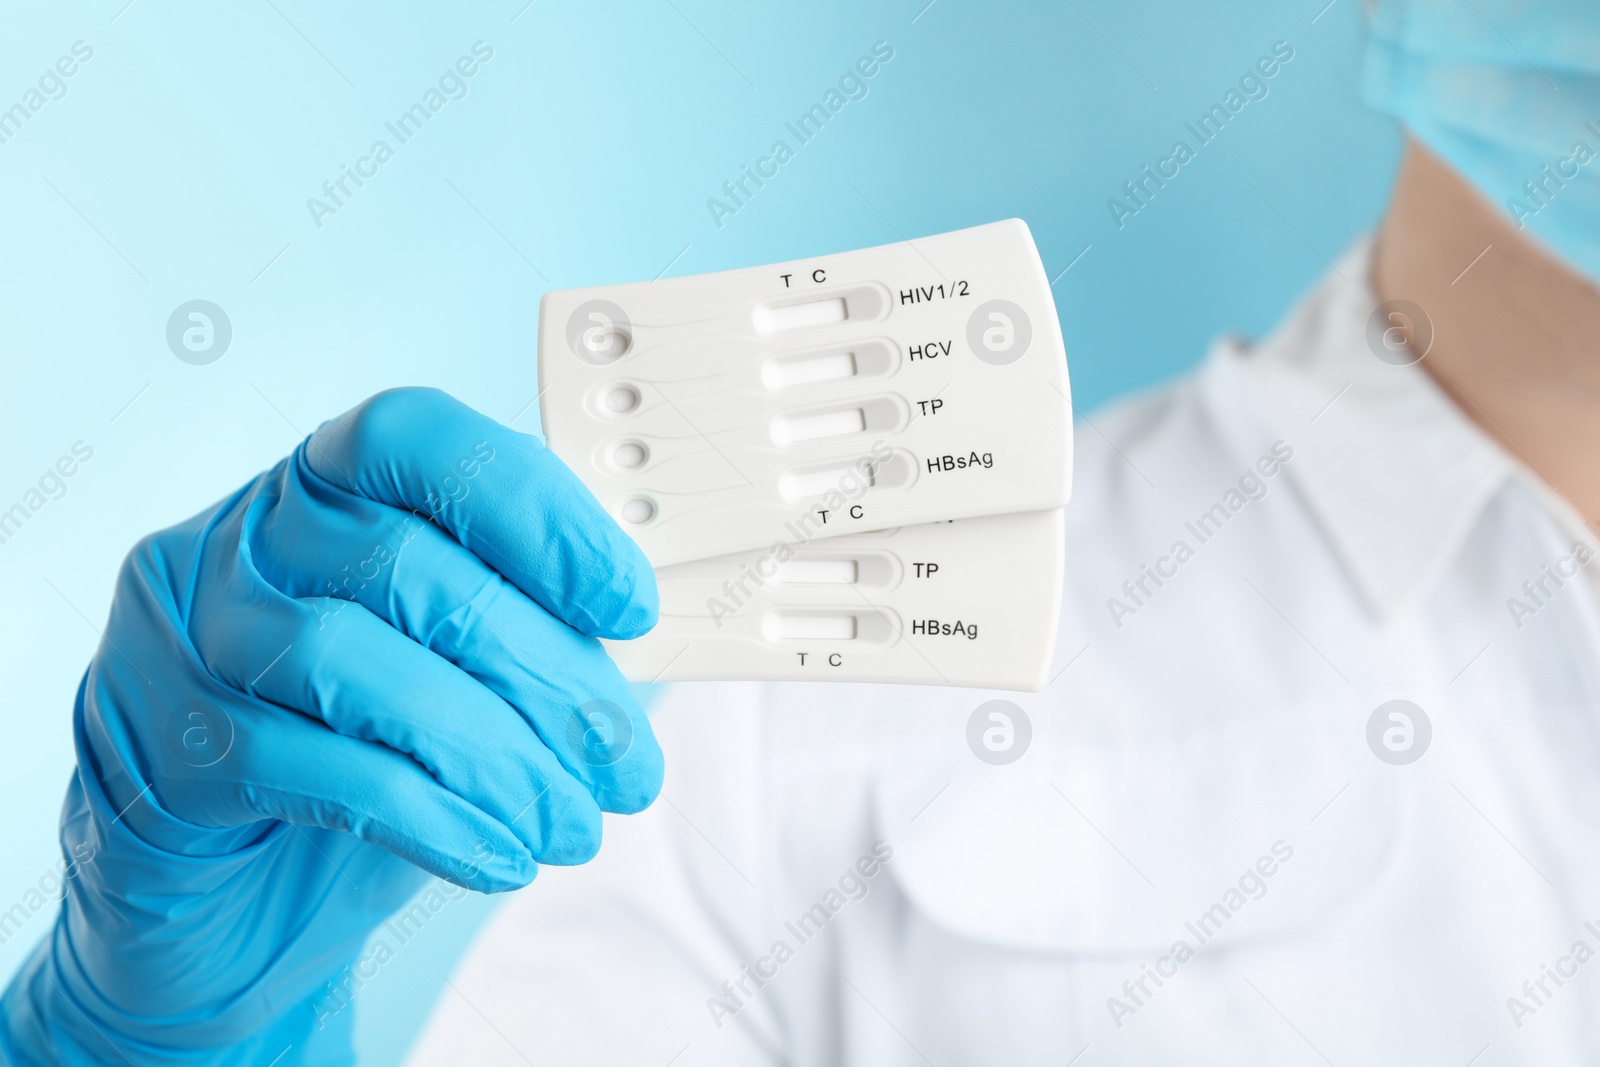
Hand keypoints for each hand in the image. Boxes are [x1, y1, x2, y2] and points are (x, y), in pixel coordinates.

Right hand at [0, 388, 662, 1063]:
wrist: (230, 908)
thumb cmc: (355, 759)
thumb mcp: (448, 675)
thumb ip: (521, 632)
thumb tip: (632, 652)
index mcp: (321, 489)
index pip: (415, 438)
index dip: (533, 510)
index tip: (628, 606)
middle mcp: (240, 540)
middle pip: (405, 564)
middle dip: (542, 671)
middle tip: (623, 761)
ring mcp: (183, 638)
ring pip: (352, 660)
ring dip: (492, 751)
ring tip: (570, 823)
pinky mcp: (161, 750)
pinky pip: (307, 766)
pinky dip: (428, 816)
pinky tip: (496, 857)